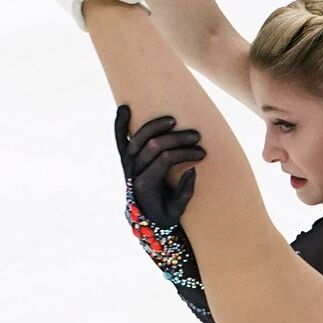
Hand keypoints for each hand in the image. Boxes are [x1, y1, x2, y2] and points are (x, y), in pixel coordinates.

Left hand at [114, 103, 204, 226]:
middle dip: (178, 139)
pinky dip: (121, 122)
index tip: (202, 153)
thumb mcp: (177, 210)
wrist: (144, 215)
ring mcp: (127, 162)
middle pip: (154, 145)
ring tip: (173, 120)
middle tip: (197, 136)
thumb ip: (185, 192)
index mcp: (145, 184)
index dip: (185, 153)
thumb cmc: (164, 211)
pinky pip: (120, 137)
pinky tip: (125, 107)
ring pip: (138, 137)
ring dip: (156, 125)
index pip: (165, 159)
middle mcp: (132, 171)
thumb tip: (192, 169)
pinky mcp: (125, 157)